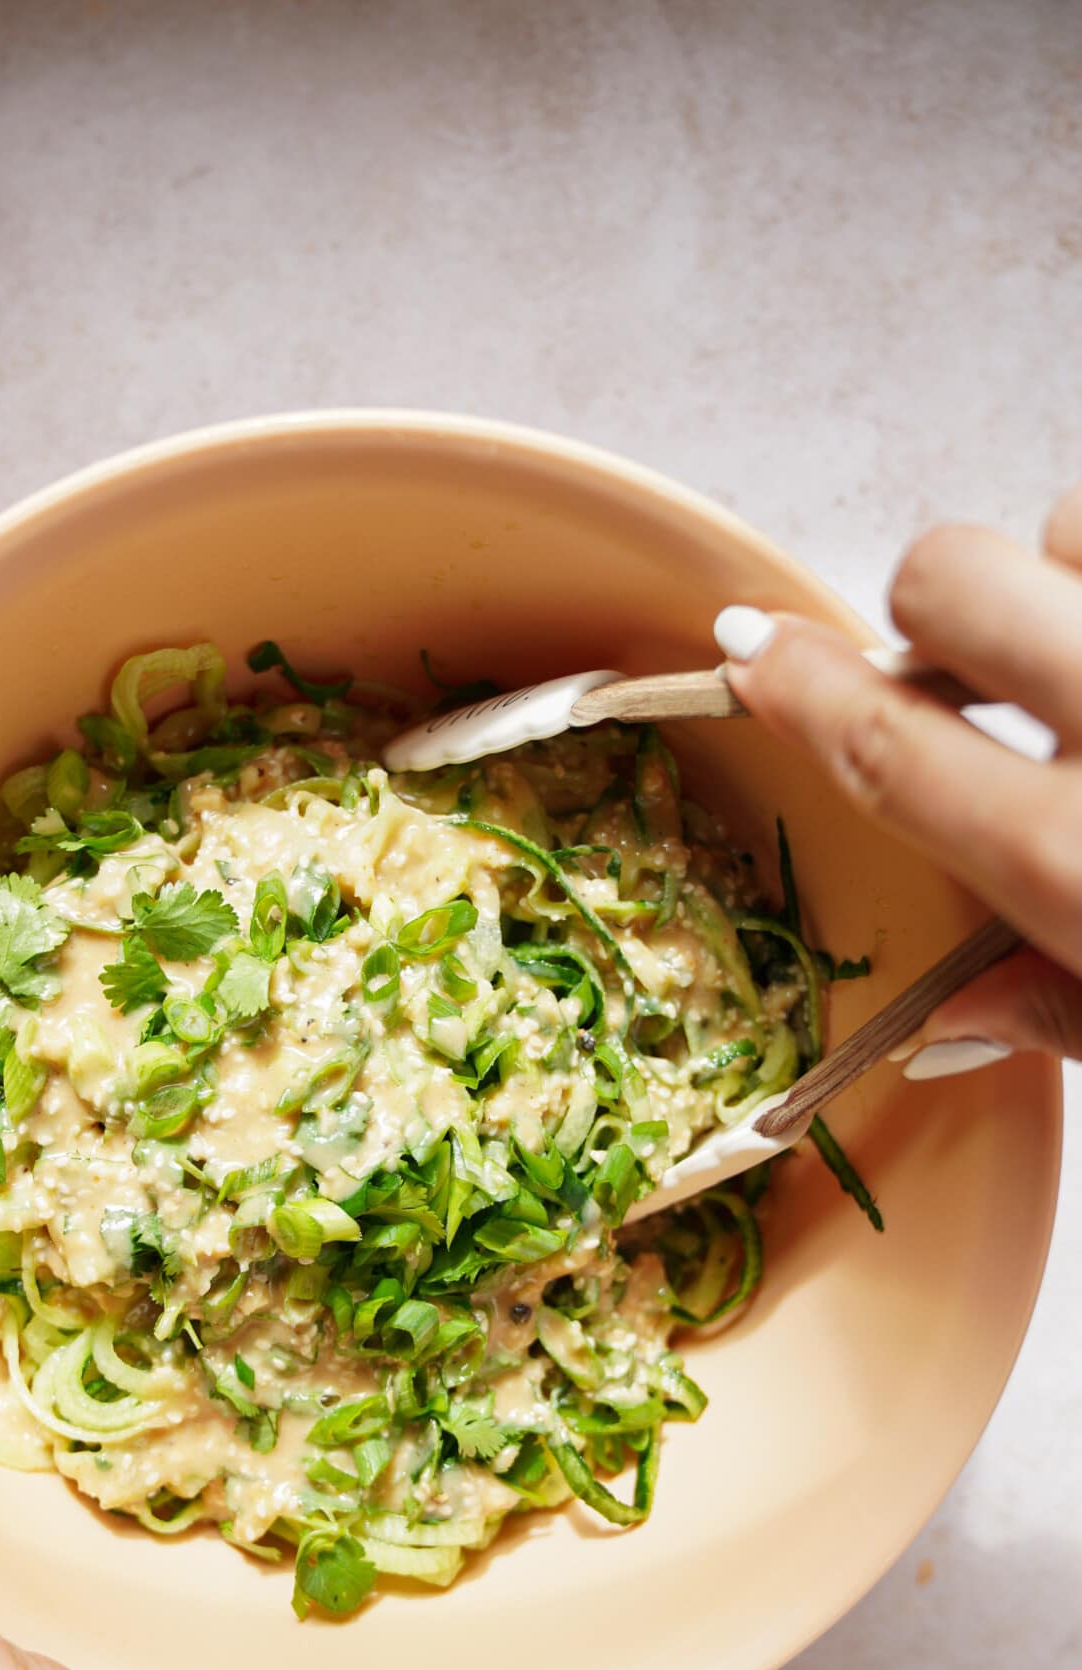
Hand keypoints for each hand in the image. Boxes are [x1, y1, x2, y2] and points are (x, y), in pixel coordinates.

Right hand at [714, 483, 1081, 1071]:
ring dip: (1065, 575)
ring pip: (1067, 517)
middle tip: (972, 668)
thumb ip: (1058, 1012)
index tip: (746, 648)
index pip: (882, 744)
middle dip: (936, 606)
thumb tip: (952, 1025)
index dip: (795, 685)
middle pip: (946, 574)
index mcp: (1072, 860)